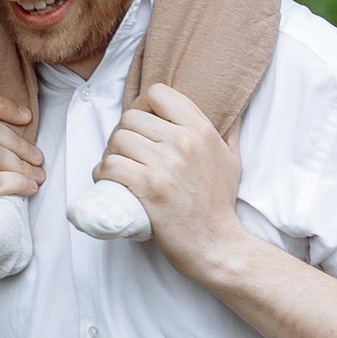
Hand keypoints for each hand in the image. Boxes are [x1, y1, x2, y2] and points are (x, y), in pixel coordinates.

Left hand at [99, 83, 244, 271]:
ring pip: (118, 140)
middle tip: (126, 154)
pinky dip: (103, 174)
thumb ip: (230, 131)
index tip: (143, 127)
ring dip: (111, 155)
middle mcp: (184, 142)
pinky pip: (110, 166)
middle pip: (131, 117)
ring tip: (117, 169)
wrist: (216, 244)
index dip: (143, 106)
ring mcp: (166, 165)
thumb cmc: (220, 204)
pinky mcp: (149, 188)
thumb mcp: (232, 160)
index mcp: (201, 130)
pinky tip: (109, 182)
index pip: (157, 93)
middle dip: (123, 135)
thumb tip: (234, 109)